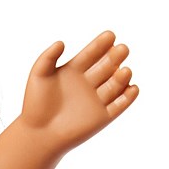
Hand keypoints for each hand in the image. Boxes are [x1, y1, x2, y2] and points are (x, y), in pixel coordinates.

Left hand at [21, 30, 137, 151]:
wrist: (38, 134)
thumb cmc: (35, 104)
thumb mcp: (39, 76)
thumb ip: (48, 57)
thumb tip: (61, 42)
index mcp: (75, 70)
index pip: (92, 53)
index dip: (101, 44)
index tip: (110, 35)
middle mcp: (88, 82)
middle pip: (106, 66)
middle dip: (115, 57)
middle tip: (122, 49)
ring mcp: (96, 99)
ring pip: (114, 84)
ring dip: (122, 77)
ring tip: (124, 70)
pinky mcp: (102, 117)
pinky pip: (119, 105)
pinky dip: (128, 98)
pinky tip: (132, 88)